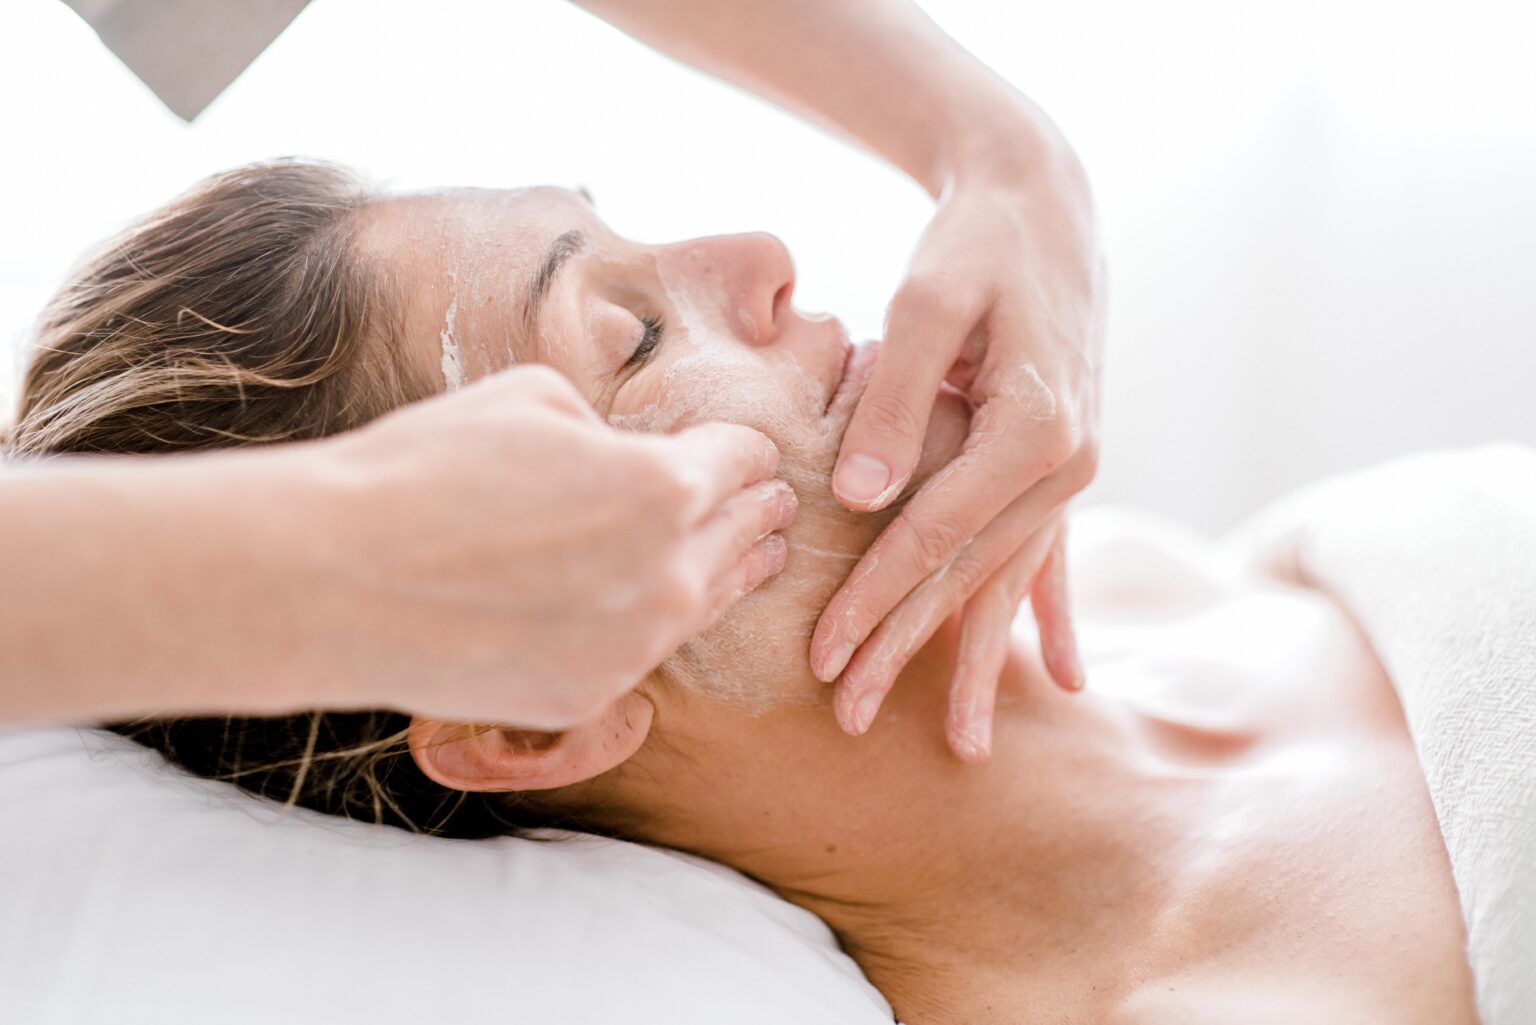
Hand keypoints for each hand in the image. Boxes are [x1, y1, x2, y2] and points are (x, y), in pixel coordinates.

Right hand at [314, 366, 795, 728]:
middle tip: (779, 503)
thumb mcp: (534, 400)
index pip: (742, 463)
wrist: (337, 580)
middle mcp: (669, 576)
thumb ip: (610, 429)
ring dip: (732, 571)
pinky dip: (650, 622)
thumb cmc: (427, 468)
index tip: (756, 453)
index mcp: (666, 487)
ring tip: (754, 557)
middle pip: (745, 534)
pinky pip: (643, 651)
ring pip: (709, 602)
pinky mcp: (590, 698)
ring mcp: (634, 649)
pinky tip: (646, 606)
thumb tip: (628, 455)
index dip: (750, 451)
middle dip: (760, 510)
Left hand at [811, 144, 1103, 758]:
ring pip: (1008, 581)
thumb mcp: (928, 301)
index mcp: (1034, 428)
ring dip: (975, 658)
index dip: (875, 599)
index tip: (822, 653)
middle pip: (970, 577)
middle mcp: (1066, 462)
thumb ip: (898, 401)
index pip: (935, 536)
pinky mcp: (1059, 462)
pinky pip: (1049, 555)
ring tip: (959, 742)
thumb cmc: (975, 244)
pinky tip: (1067, 676)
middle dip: (906, 648)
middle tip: (847, 714)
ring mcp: (1070, 468)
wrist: (1042, 206)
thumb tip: (862, 498)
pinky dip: (1051, 615)